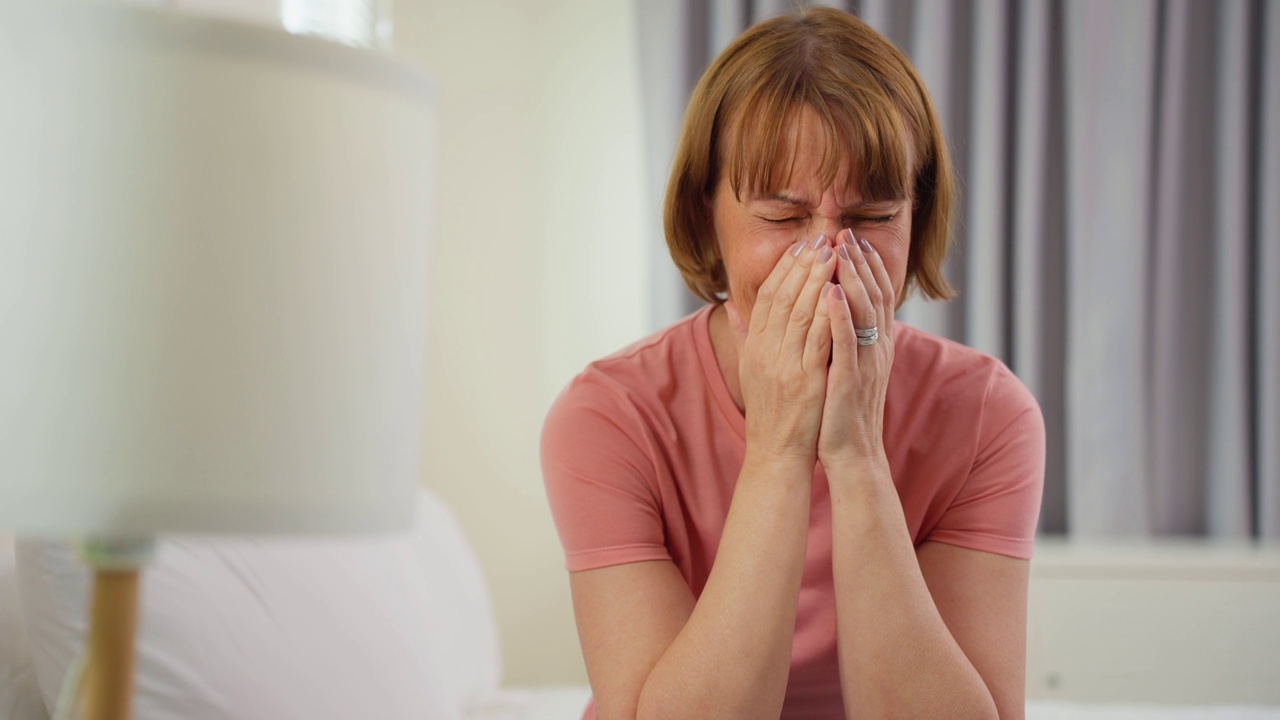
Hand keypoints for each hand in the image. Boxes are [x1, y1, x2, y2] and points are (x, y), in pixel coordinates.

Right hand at [725, 234, 838, 465]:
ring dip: (816, 279)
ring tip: (832, 253)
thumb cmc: (769, 413)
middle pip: (782, 297)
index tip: (800, 245)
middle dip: (802, 264)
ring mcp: (784, 365)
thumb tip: (730, 306)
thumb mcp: (750, 370)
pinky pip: (816, 339)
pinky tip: (837, 292)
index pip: (767, 297)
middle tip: (820, 237)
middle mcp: (764, 352)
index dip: (784, 268)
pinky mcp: (805, 380)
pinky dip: (826, 313)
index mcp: (754, 347)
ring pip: (799, 312)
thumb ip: (743, 336)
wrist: (776, 454)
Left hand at [817, 229, 896, 466]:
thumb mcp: (846, 367)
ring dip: (853, 277)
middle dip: (861, 262)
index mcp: (876, 346)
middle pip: (875, 294)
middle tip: (847, 232)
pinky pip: (847, 342)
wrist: (853, 455)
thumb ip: (844, 339)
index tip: (853, 238)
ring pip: (864, 311)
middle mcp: (877, 349)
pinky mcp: (849, 380)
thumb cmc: (843, 411)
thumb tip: (836, 312)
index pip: (877, 295)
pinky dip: (842, 314)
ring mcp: (865, 363)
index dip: (867, 265)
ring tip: (840, 249)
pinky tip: (833, 291)